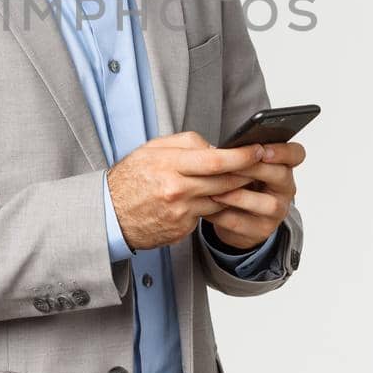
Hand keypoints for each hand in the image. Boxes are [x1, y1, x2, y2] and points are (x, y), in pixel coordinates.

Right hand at [105, 132, 266, 250]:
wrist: (110, 214)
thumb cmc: (131, 178)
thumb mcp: (152, 150)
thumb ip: (185, 144)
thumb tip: (215, 147)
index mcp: (169, 165)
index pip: (216, 159)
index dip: (242, 155)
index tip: (258, 149)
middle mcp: (177, 190)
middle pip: (225, 181)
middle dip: (246, 172)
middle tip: (261, 164)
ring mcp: (181, 212)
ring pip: (221, 199)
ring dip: (233, 190)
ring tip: (242, 180)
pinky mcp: (182, 229)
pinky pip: (207, 214)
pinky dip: (213, 205)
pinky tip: (213, 197)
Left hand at [201, 139, 304, 251]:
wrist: (234, 218)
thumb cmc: (239, 185)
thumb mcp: (241, 166)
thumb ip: (235, 154)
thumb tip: (213, 147)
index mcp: (282, 166)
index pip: (296, 154)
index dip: (283, 151)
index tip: (262, 150)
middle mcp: (284, 188)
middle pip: (281, 175)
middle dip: (255, 169)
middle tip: (231, 166)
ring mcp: (276, 211)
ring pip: (268, 203)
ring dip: (240, 196)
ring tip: (215, 190)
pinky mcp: (262, 230)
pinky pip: (244, 222)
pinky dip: (224, 214)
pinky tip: (209, 206)